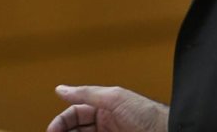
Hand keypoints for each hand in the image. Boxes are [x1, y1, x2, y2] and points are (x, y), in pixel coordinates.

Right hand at [45, 85, 168, 131]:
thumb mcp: (114, 98)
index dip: (61, 121)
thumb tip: (61, 89)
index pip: (75, 113)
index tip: (50, 130)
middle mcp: (104, 123)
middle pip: (76, 129)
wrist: (165, 131)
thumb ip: (86, 93)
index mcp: (103, 107)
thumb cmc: (147, 113)